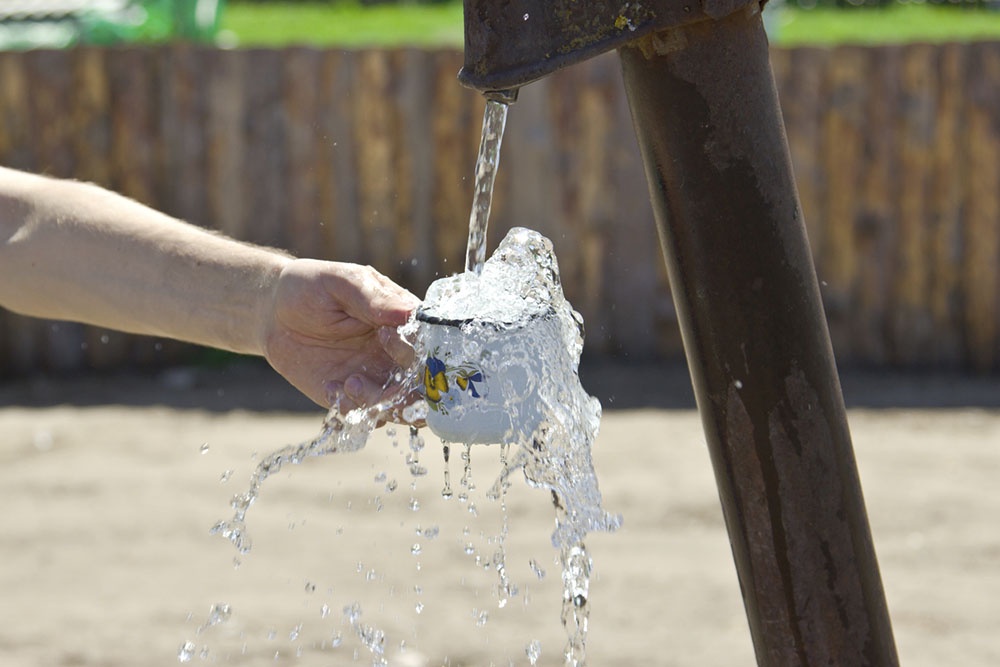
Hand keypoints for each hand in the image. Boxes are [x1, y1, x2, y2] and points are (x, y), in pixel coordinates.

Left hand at [260, 259, 420, 414]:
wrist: (273, 311)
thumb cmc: (312, 286)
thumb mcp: (343, 283)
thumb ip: (374, 298)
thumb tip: (409, 313)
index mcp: (406, 324)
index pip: (432, 345)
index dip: (417, 349)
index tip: (384, 336)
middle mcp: (399, 355)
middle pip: (425, 386)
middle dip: (407, 392)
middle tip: (372, 374)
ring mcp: (377, 378)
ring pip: (400, 408)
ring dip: (379, 404)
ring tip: (348, 384)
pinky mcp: (352, 396)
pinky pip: (366, 417)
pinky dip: (354, 411)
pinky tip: (331, 388)